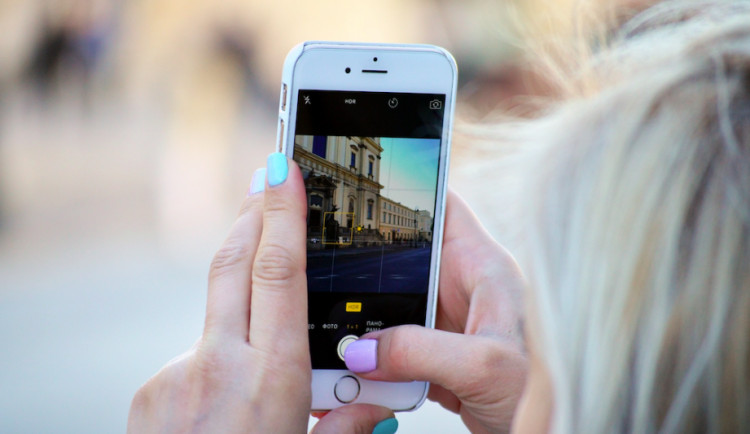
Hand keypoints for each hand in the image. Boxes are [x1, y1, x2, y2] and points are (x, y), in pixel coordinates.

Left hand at [127, 154, 393, 433]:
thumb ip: (346, 427)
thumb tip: (374, 406)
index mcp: (270, 379)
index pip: (277, 273)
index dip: (281, 214)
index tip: (282, 169)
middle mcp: (218, 365)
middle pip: (232, 264)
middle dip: (252, 214)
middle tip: (266, 179)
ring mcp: (175, 375)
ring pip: (216, 318)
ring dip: (239, 307)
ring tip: (257, 335)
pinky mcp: (151, 389)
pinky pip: (193, 358)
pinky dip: (215, 360)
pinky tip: (222, 396)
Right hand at [344, 190, 527, 432]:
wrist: (550, 431)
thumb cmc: (549, 390)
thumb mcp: (484, 364)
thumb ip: (421, 351)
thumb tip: (363, 351)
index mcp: (482, 267)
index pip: (444, 206)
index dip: (410, 188)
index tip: (370, 184)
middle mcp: (464, 289)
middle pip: (405, 259)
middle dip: (368, 266)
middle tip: (329, 270)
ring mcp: (448, 324)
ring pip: (392, 306)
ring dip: (366, 321)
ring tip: (338, 331)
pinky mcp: (438, 357)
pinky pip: (394, 348)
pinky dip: (374, 359)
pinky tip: (357, 370)